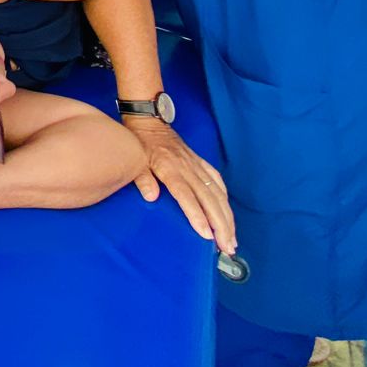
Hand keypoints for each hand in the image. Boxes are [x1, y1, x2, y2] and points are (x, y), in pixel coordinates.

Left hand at [125, 118, 236, 255]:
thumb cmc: (139, 142)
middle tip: (228, 247)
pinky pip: (217, 180)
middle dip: (221, 225)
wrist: (148, 120)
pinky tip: (228, 212)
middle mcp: (188, 168)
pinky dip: (224, 198)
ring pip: (217, 193)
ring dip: (227, 217)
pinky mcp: (200, 162)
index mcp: (170, 169)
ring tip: (232, 238)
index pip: (187, 196)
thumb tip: (150, 197)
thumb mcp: (134, 159)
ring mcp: (196, 165)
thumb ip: (142, 178)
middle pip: (209, 200)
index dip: (197, 216)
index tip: (207, 235)